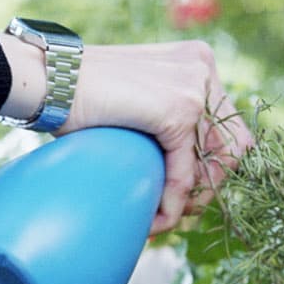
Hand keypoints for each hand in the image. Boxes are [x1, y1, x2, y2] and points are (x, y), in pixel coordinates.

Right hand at [54, 40, 253, 236]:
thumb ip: (167, 119)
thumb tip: (190, 169)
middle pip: (234, 146)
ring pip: (217, 164)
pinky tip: (153, 221)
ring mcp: (195, 87)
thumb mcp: (139, 101)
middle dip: (210, 187)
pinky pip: (185, 174)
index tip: (186, 194)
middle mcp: (203, 69)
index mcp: (196, 62)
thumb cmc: (80, 95)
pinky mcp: (179, 110)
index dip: (214, 167)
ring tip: (162, 220)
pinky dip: (171, 203)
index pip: (229, 127)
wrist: (49, 79)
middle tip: (176, 211)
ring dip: (191, 202)